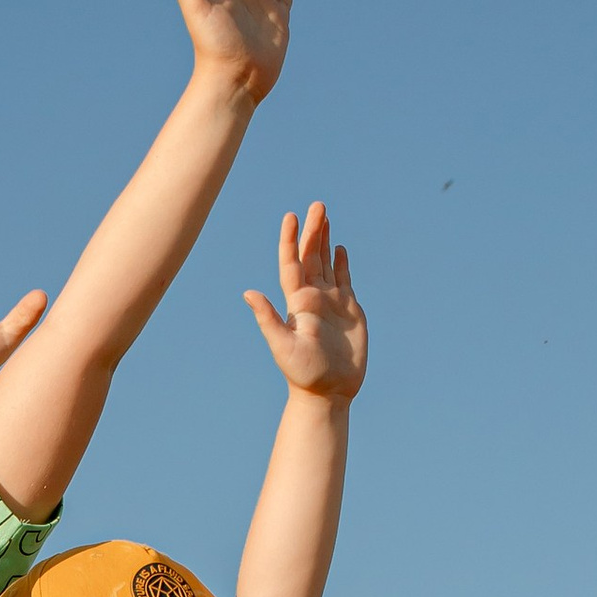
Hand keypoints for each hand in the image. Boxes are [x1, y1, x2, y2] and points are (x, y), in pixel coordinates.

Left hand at [243, 202, 365, 400]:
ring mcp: (330, 303)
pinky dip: (340, 262)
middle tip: (317, 205)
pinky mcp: (348, 310)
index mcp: (297, 303)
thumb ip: (268, 319)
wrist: (328, 391)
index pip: (291, 264)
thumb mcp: (283, 346)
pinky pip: (343, 279)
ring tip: (325, 217)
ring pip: (326, 264)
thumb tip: (248, 293)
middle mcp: (312, 298)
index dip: (290, 241)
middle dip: (313, 230)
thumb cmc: (303, 373)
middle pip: (311, 257)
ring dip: (324, 240)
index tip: (291, 216)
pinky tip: (338, 248)